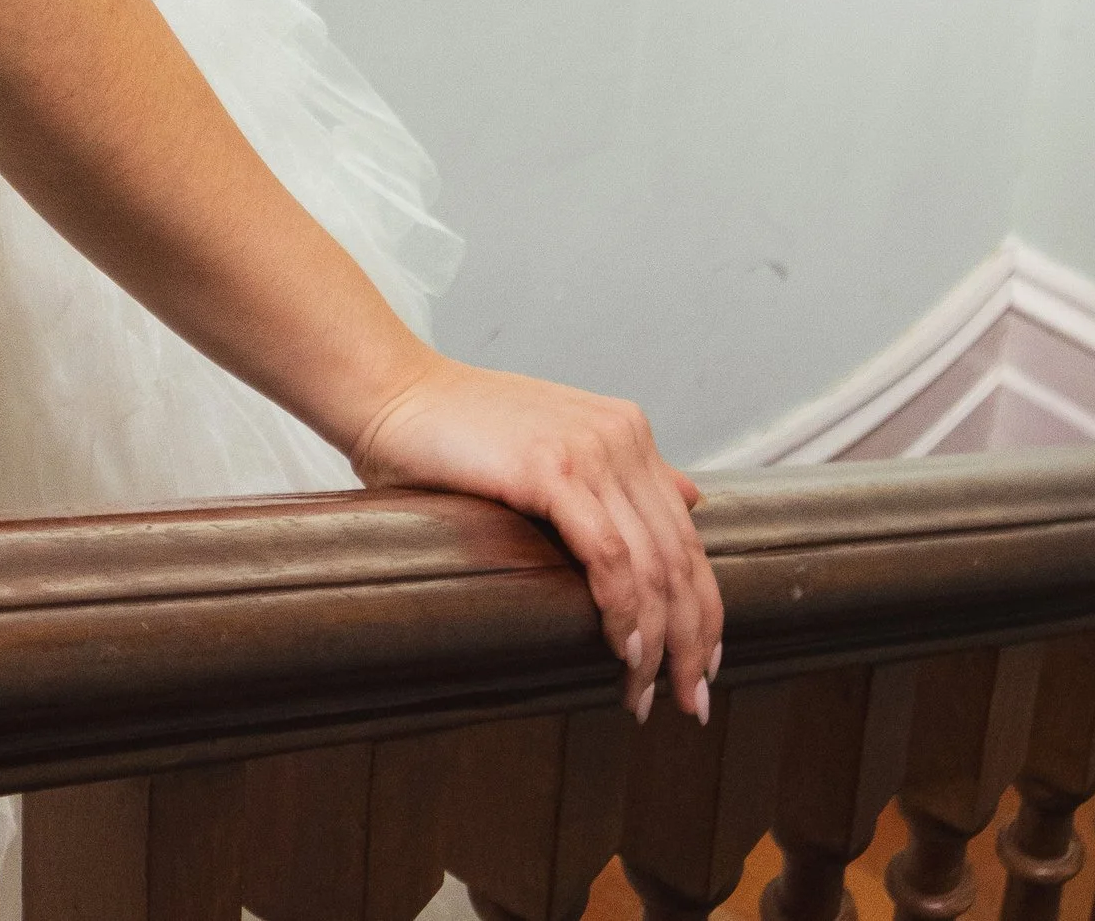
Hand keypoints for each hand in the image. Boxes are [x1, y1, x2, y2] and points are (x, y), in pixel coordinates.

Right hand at [352, 356, 721, 722]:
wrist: (390, 392)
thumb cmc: (456, 432)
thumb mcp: (552, 444)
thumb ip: (619, 473)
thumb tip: (690, 499)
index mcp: (625, 431)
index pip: (686, 538)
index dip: (704, 611)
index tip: (702, 667)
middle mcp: (620, 436)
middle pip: (681, 559)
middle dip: (692, 642)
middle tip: (689, 703)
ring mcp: (589, 449)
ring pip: (653, 567)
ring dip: (658, 644)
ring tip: (644, 695)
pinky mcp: (550, 469)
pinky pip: (609, 558)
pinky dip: (624, 612)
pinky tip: (623, 651)